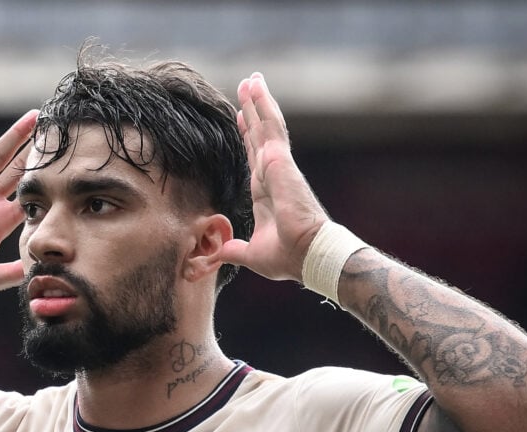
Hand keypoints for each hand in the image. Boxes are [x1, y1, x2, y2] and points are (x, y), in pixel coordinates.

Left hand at [220, 73, 328, 281]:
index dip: (248, 139)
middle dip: (253, 112)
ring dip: (258, 101)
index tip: (242, 121)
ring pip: (266, 125)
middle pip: (260, 136)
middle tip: (247, 87)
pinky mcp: (280, 160)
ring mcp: (277, 165)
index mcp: (266, 193)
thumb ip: (234, 250)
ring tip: (251, 79)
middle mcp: (272, 174)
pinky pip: (271, 126)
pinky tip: (256, 87)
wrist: (307, 253)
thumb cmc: (289, 256)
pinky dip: (263, 105)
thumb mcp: (252, 254)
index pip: (254, 158)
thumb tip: (218, 254)